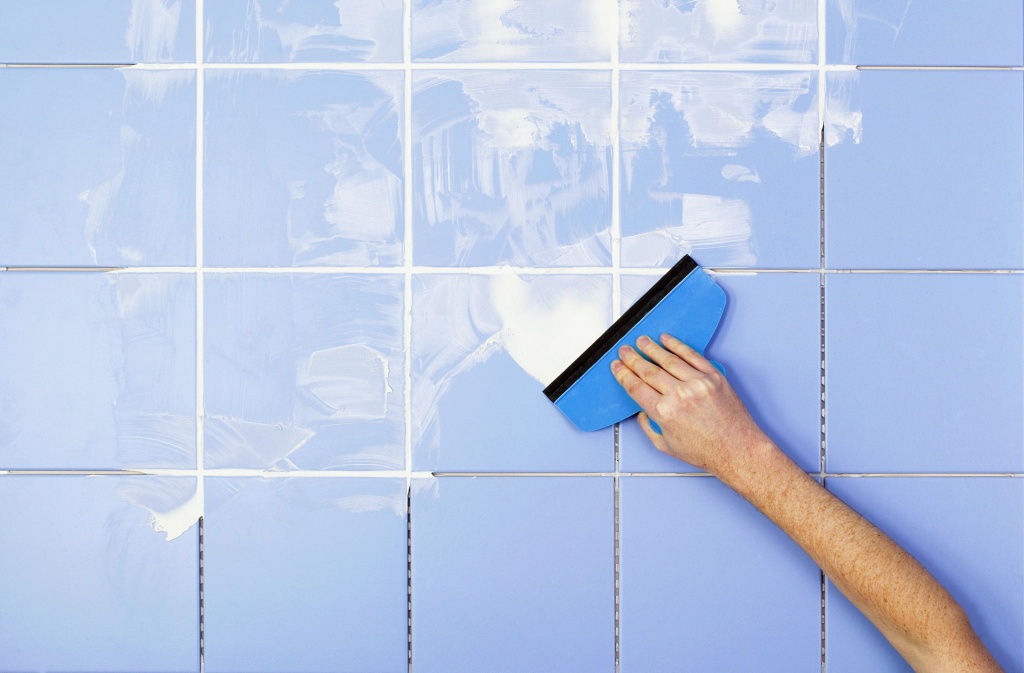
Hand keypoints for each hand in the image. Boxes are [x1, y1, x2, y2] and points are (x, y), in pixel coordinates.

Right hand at [611, 333, 769, 475]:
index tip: (617, 366)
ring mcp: (698, 383)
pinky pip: (692, 356)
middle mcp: (679, 395)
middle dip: (632, 358)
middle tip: (624, 351)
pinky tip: (667, 339)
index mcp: (664, 413)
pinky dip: (677, 345)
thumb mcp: (666, 446)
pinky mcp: (714, 377)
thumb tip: (642, 412)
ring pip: (668, 360)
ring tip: (642, 341)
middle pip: (648, 370)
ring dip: (652, 348)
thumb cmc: (706, 451)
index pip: (636, 387)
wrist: (737, 449)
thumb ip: (648, 427)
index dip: (623, 374)